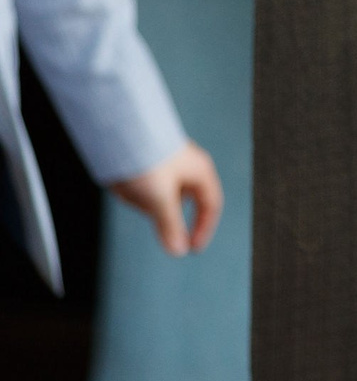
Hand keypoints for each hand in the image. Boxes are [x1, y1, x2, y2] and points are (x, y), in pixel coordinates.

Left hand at [108, 141, 222, 256]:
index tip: (193, 247)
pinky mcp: (151, 162)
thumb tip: (178, 250)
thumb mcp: (161, 199)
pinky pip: (146, 186)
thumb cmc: (148, 158)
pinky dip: (137, 193)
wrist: (122, 131)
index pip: (211, 205)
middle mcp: (188, 167)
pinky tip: (125, 185)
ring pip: (162, 196)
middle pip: (184, 202)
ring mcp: (169, 164)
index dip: (204, 228)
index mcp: (201, 172)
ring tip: (133, 192)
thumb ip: (171, 226)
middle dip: (166, 213)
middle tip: (153, 220)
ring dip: (147, 201)